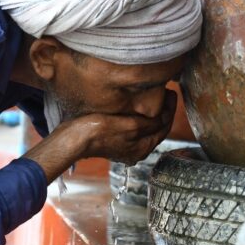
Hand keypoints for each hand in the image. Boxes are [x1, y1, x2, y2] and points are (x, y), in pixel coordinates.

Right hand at [22, 90, 176, 182]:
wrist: (71, 139)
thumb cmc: (97, 131)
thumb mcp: (129, 126)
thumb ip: (149, 124)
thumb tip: (164, 118)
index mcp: (142, 149)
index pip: (164, 127)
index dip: (171, 110)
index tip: (172, 93)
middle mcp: (136, 151)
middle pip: (156, 129)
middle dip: (163, 112)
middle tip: (167, 94)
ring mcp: (125, 147)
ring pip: (145, 129)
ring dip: (152, 115)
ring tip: (155, 99)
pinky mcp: (114, 142)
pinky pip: (134, 130)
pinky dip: (140, 119)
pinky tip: (137, 109)